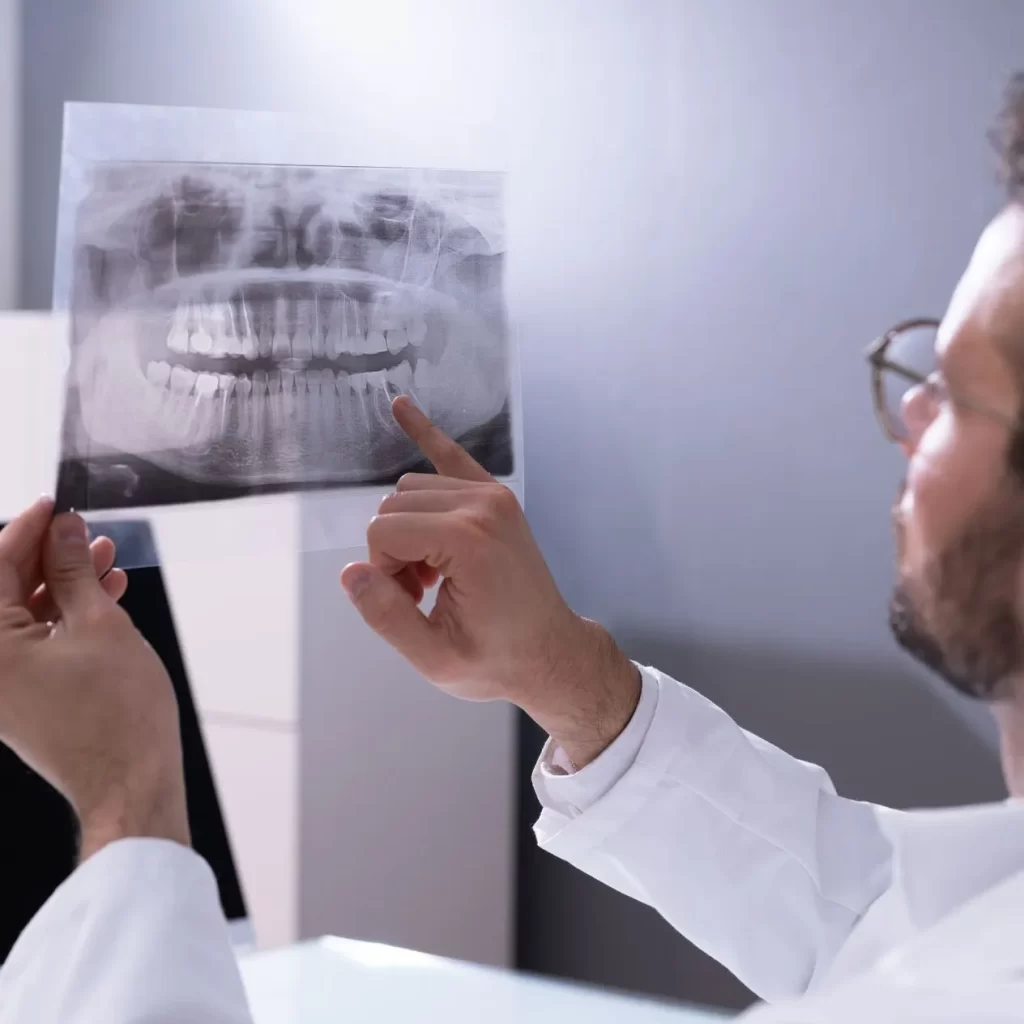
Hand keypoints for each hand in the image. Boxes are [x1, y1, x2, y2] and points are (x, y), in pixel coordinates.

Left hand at [0, 498, 188, 860]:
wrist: (131, 783)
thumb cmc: (118, 715)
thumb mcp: (101, 624)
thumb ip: (75, 571)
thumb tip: (63, 529)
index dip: (25, 529)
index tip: (52, 505)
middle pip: (5, 589)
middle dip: (48, 555)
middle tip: (84, 530)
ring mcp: (3, 685)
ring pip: (23, 613)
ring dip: (62, 583)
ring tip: (104, 559)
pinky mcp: (23, 697)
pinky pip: (34, 641)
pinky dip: (64, 616)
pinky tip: (104, 596)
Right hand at [341, 398, 639, 767]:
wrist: (551, 653)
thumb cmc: (496, 660)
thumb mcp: (434, 657)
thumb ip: (386, 615)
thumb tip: (350, 572)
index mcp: (467, 541)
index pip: (382, 531)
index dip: (383, 573)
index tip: (412, 602)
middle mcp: (482, 505)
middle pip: (393, 505)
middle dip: (392, 550)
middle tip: (422, 593)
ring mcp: (493, 496)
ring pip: (410, 489)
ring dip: (407, 529)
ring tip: (433, 575)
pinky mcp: (496, 497)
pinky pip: (451, 456)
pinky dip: (426, 433)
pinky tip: (399, 406)